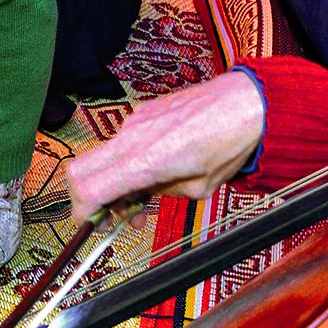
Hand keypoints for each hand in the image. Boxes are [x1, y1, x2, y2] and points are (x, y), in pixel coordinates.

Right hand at [66, 71, 266, 222]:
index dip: (82, 213)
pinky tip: (155, 169)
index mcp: (144, 161)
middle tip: (110, 215)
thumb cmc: (230, 142)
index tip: (91, 226)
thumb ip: (162, 195)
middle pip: (79, 170)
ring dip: (113, 181)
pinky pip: (122, 142)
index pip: (88, 189)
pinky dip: (128, 162)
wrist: (248, 102)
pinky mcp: (144, 112)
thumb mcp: (197, 188)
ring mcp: (135, 121)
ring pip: (103, 157)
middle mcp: (131, 137)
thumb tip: (141, 198)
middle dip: (87, 198)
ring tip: (144, 197)